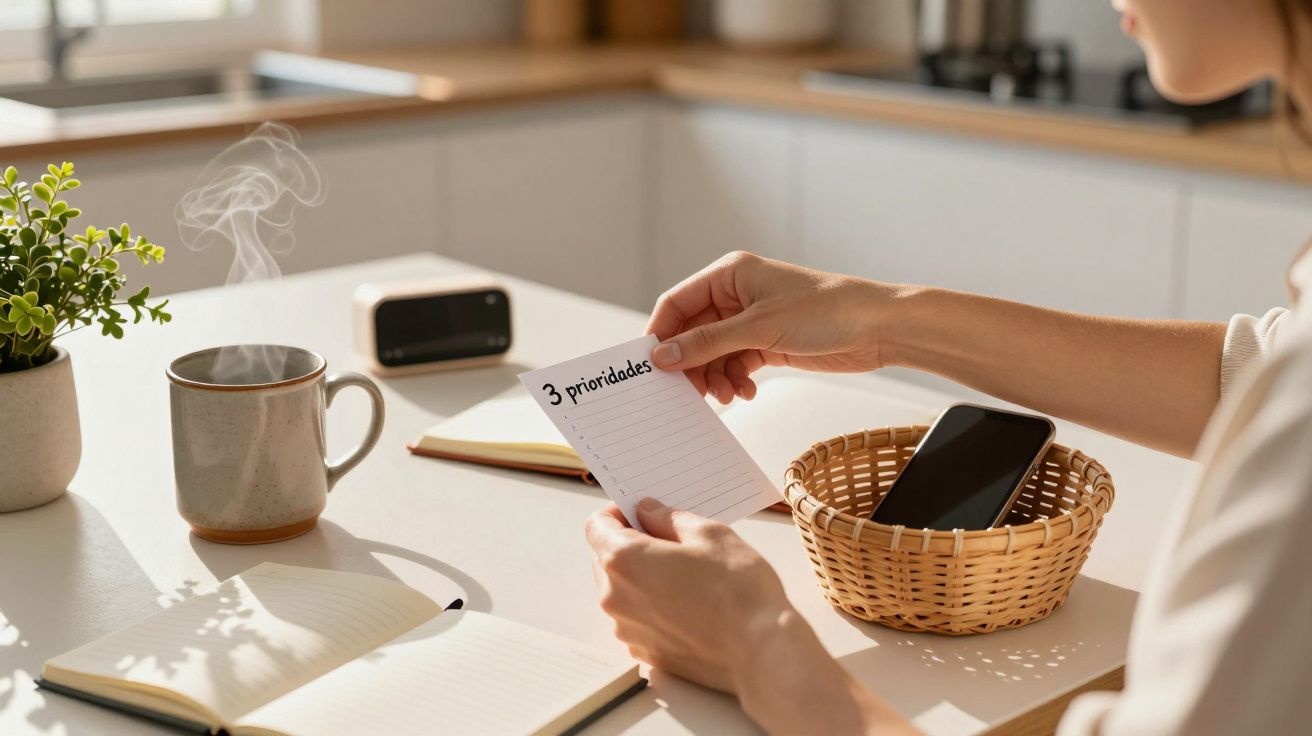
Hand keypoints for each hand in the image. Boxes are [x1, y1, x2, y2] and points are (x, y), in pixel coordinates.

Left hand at [583, 499, 794, 691]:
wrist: (760, 651)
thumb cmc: (738, 590)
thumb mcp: (709, 534)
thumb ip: (668, 518)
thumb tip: (647, 512)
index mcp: (624, 559)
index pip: (597, 526)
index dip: (617, 513)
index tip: (640, 512)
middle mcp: (615, 596)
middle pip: (605, 559)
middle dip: (630, 545)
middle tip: (671, 542)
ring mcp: (627, 628)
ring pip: (621, 590)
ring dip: (641, 578)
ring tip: (685, 576)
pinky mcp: (644, 651)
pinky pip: (636, 619)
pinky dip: (651, 607)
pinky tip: (687, 604)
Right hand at [646, 251, 897, 403]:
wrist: (877, 328)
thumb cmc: (826, 310)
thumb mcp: (758, 328)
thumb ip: (707, 343)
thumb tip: (662, 355)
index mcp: (729, 274)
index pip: (676, 303)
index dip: (661, 334)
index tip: (650, 366)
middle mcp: (736, 295)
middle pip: (692, 333)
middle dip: (690, 364)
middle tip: (689, 393)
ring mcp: (751, 321)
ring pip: (713, 354)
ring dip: (714, 377)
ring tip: (727, 396)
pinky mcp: (767, 344)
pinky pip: (735, 365)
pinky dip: (735, 381)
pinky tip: (746, 392)